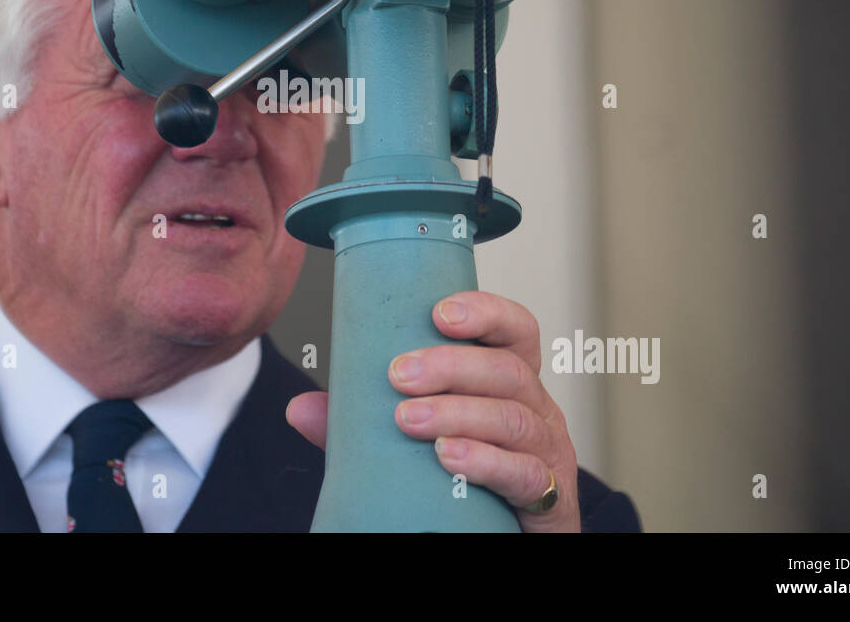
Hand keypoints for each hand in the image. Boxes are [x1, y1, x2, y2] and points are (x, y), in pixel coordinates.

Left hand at [286, 290, 580, 531]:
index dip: (486, 312)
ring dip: (457, 412)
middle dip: (451, 366)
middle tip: (398, 375)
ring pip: (513, 418)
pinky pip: (524, 474)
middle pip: (508, 370)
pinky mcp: (549, 499)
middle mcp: (536, 408)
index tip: (438, 313)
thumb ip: (364, 425)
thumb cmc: (468, 479)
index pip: (515, 330)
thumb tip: (300, 408)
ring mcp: (547, 453)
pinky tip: (448, 456)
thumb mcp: (419, 442)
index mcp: (509, 383)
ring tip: (409, 419)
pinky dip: (485, 461)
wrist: (506, 537)